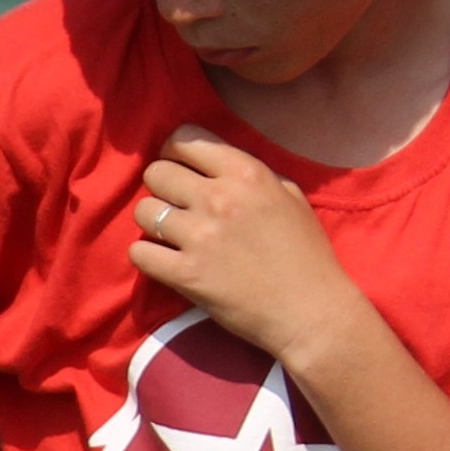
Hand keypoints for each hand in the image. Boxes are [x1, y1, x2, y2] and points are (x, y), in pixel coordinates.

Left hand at [125, 130, 363, 364]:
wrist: (311, 312)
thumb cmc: (306, 255)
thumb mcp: (290, 197)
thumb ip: (252, 174)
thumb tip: (215, 162)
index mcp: (247, 173)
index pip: (185, 138)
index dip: (176, 152)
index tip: (182, 169)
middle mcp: (219, 198)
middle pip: (156, 172)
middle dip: (162, 187)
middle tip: (177, 206)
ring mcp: (199, 236)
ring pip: (143, 211)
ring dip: (153, 223)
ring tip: (172, 236)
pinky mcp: (185, 274)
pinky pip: (138, 252)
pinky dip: (147, 257)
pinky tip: (166, 261)